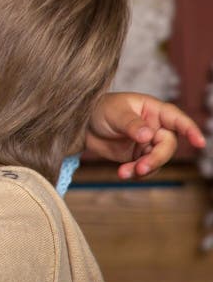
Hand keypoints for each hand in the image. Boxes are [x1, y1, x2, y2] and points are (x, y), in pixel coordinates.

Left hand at [85, 92, 205, 178]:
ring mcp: (147, 143)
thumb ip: (132, 124)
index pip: (177, 119)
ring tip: (125, 172)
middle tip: (141, 167)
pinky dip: (135, 173)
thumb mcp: (115, 112)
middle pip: (167, 145)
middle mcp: (155, 127)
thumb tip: (148, 135)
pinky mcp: (137, 156)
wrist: (82, 125)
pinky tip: (122, 173)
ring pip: (157, 160)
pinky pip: (143, 168)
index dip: (190, 130)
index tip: (199, 142)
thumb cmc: (100, 109)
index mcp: (154, 110)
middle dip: (156, 158)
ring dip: (144, 169)